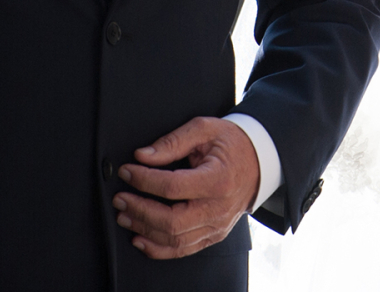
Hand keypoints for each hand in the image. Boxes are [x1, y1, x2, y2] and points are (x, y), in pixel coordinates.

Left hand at [113, 116, 259, 258]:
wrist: (259, 161)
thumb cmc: (231, 143)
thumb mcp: (204, 129)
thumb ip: (172, 142)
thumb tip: (143, 156)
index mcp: (218, 179)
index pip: (172, 186)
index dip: (144, 180)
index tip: (127, 171)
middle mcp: (218, 208)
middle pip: (171, 221)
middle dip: (139, 211)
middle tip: (120, 198)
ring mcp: (217, 225)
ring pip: (174, 239)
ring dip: (144, 229)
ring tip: (125, 215)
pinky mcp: (213, 235)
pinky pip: (183, 249)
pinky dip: (159, 249)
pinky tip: (141, 239)